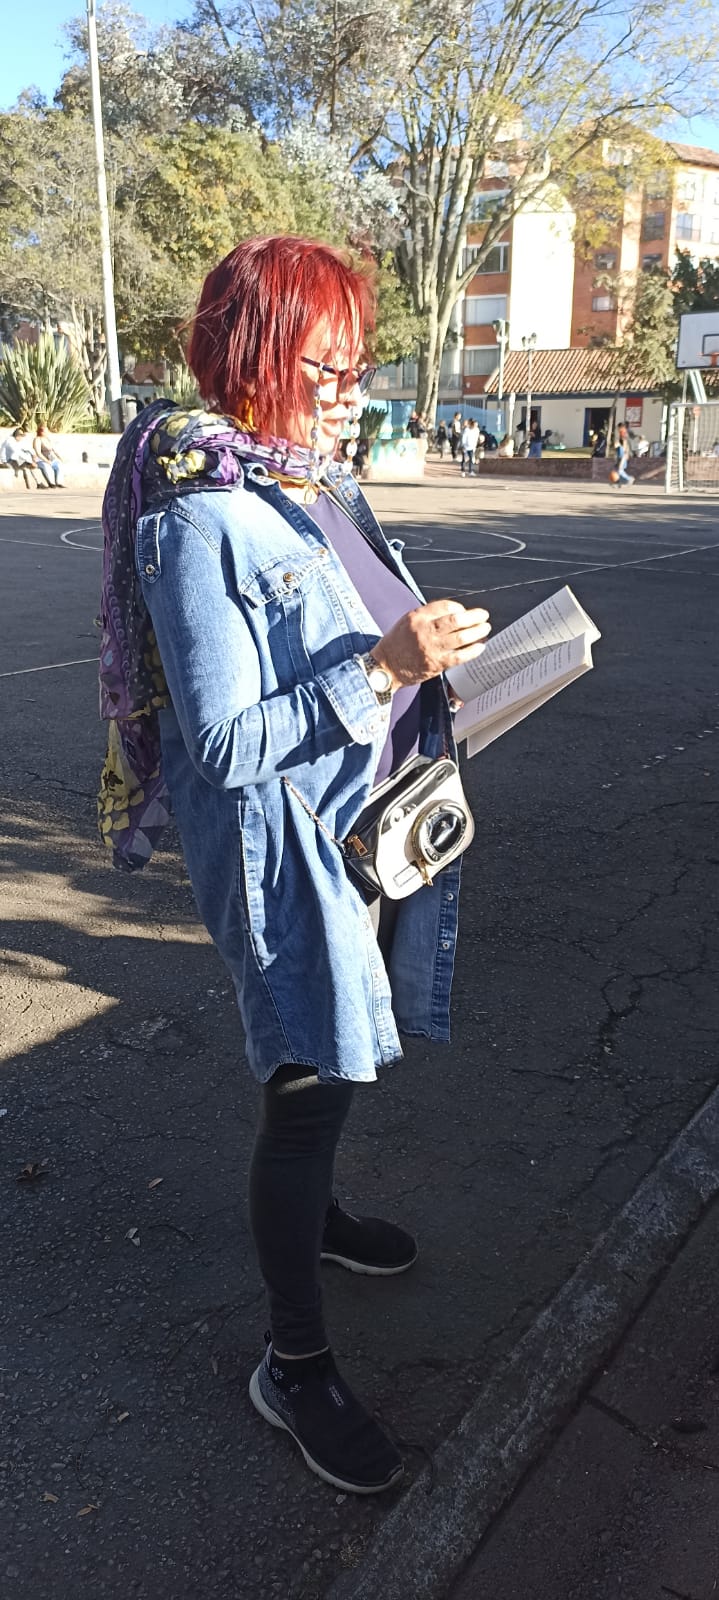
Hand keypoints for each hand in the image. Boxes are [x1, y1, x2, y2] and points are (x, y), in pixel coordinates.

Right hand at [372, 599, 490, 690]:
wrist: (386, 667)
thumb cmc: (397, 643)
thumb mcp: (407, 621)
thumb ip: (428, 615)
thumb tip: (454, 613)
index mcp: (417, 617)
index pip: (445, 607)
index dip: (459, 607)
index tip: (464, 611)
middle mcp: (424, 631)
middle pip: (456, 620)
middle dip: (474, 616)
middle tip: (483, 615)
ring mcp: (431, 648)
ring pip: (461, 638)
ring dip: (477, 632)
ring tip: (485, 628)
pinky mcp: (436, 664)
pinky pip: (459, 656)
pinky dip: (472, 651)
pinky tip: (480, 646)